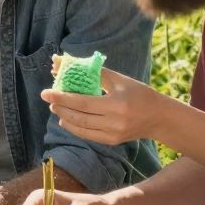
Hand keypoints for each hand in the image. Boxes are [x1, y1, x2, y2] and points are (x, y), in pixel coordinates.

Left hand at [42, 68, 158, 145]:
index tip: (46, 92)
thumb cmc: (138, 93)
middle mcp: (114, 122)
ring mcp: (113, 134)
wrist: (159, 117)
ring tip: (55, 107)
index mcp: (116, 104)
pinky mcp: (113, 141)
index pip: (82, 102)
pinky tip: (66, 120)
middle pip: (79, 116)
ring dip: (65, 118)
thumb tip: (69, 63)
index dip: (62, 97)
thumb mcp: (119, 79)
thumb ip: (96, 72)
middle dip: (60, 106)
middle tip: (48, 98)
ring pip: (81, 128)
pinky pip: (88, 136)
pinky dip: (74, 128)